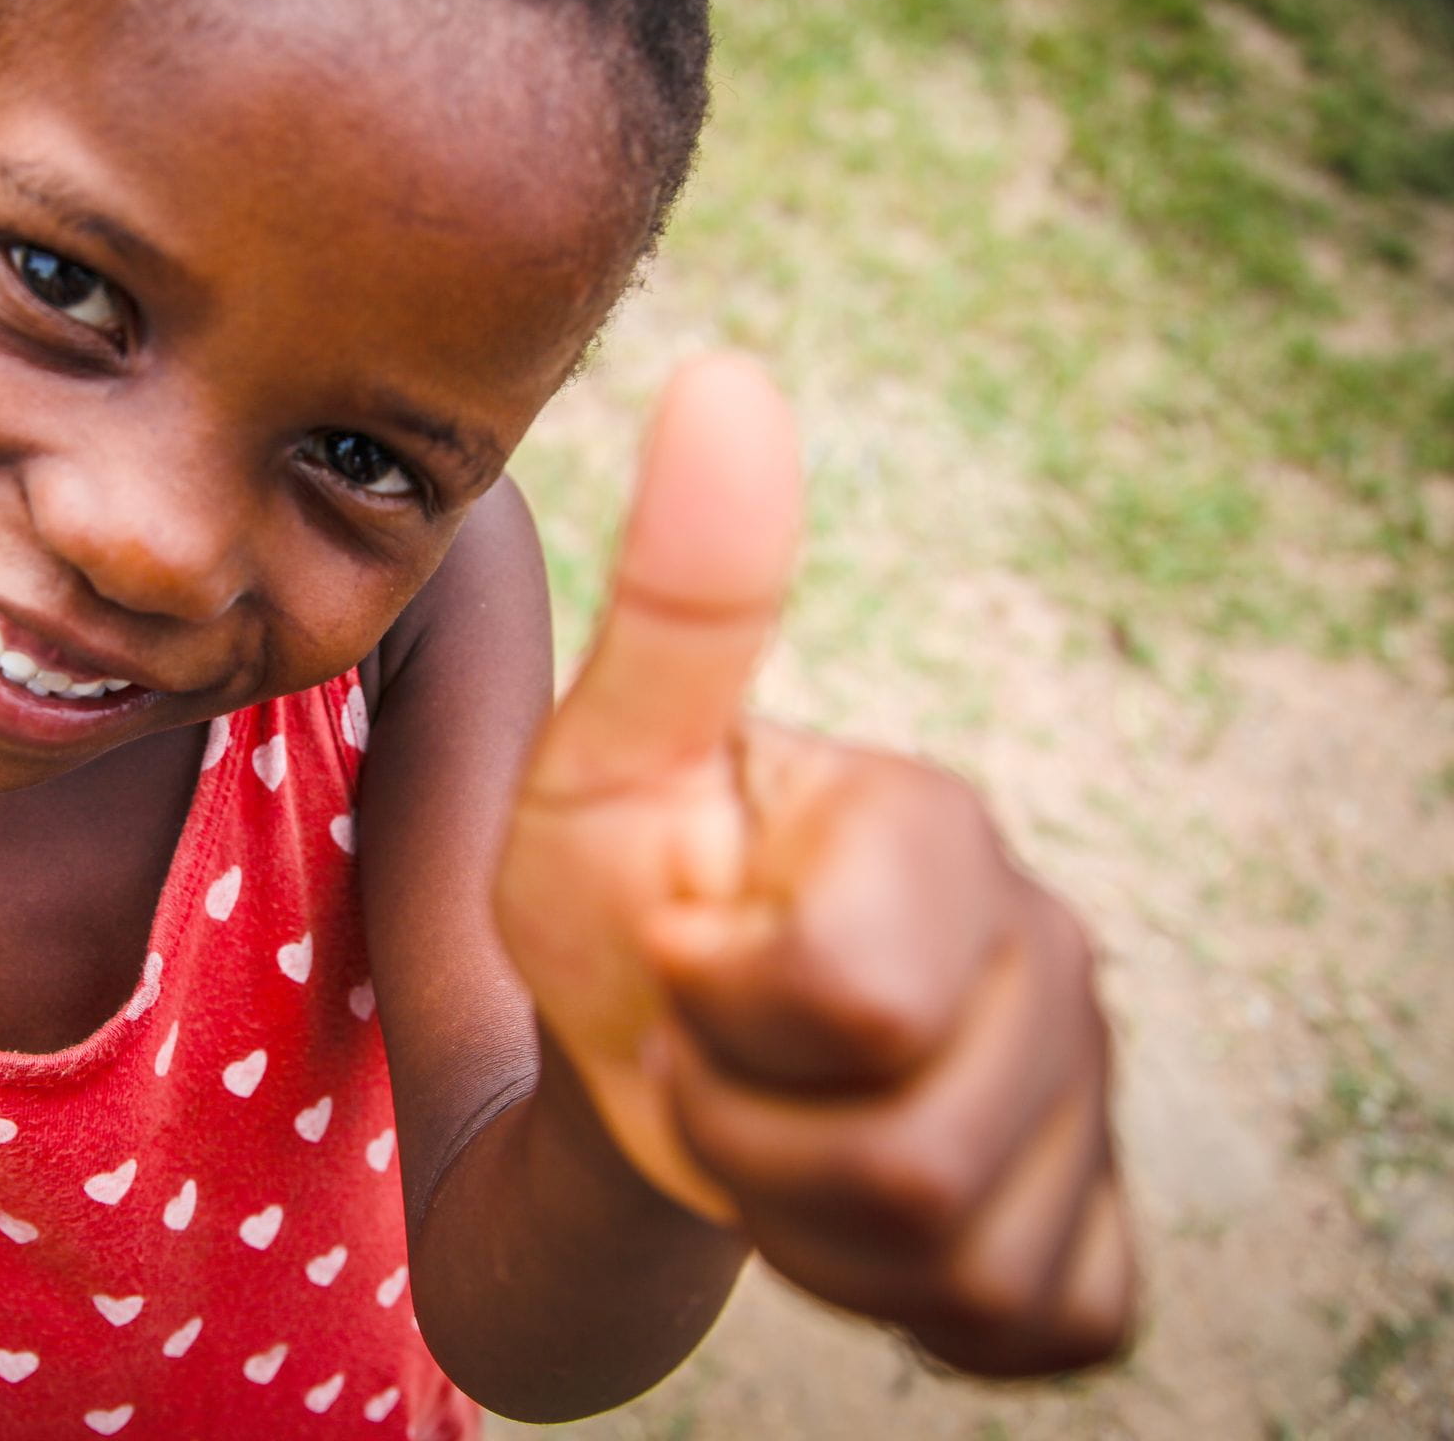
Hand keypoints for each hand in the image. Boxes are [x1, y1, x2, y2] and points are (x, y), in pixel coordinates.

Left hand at [494, 352, 1134, 1376]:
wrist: (636, 1064)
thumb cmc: (616, 902)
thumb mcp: (603, 763)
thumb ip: (681, 600)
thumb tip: (726, 373)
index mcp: (944, 832)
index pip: (847, 991)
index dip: (715, 1004)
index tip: (684, 951)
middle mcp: (1057, 956)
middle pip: (898, 1156)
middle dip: (742, 1130)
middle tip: (711, 1056)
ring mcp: (1088, 1102)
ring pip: (948, 1255)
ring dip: (797, 1218)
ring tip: (763, 1121)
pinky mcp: (1087, 1234)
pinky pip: (1025, 1318)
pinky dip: (896, 1300)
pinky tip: (838, 1201)